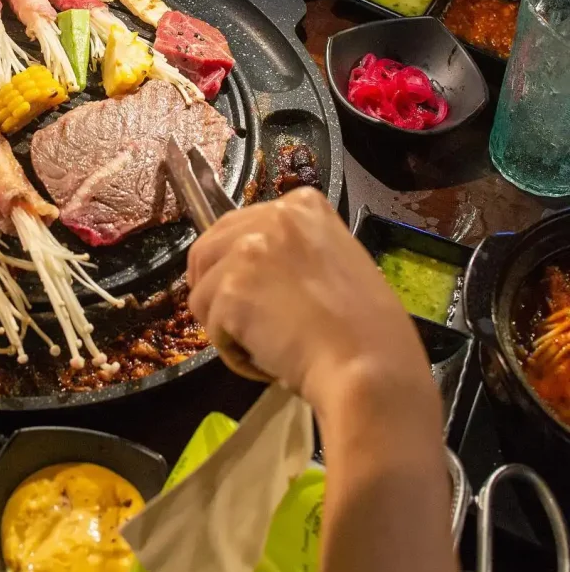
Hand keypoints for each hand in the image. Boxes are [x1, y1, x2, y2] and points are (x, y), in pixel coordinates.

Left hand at [186, 189, 432, 417]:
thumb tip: (258, 270)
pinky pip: (210, 325)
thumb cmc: (367, 329)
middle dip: (215, 289)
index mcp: (303, 205)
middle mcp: (272, 217)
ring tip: (264, 345)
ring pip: (202, 291)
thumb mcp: (338, 261)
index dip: (233, 263)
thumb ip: (295, 252)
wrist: (368, 366)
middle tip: (238, 322)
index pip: (237, 226)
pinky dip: (231, 351)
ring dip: (224, 324)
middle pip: (207, 251)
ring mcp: (249, 251)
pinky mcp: (232, 290)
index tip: (249, 290)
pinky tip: (266, 359)